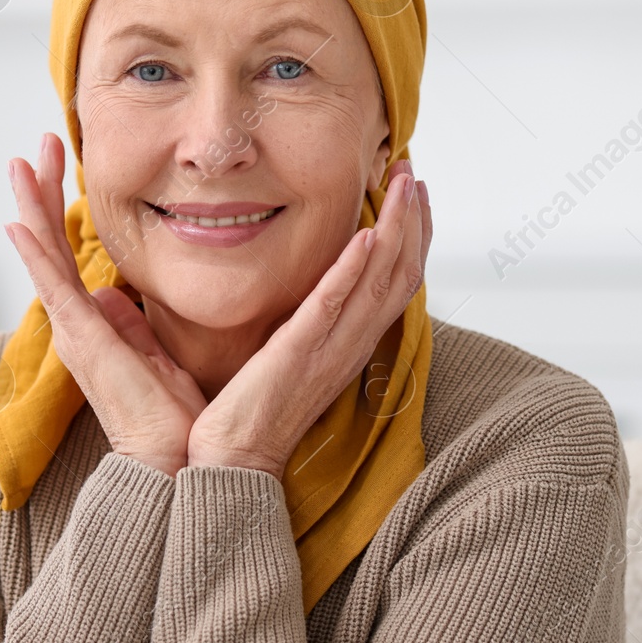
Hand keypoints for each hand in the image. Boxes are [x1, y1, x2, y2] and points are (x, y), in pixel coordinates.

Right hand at [4, 133, 207, 476]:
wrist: (176, 463)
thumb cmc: (174, 418)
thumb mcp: (156, 356)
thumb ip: (132, 325)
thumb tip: (114, 297)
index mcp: (93, 324)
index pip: (69, 255)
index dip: (62, 209)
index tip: (63, 166)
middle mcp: (75, 324)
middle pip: (49, 245)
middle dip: (43, 192)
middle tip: (39, 144)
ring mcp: (75, 332)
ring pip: (45, 256)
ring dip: (32, 207)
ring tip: (20, 162)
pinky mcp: (83, 342)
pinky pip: (53, 288)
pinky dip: (35, 254)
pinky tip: (18, 222)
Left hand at [186, 161, 432, 478]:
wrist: (228, 469)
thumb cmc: (239, 420)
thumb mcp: (269, 359)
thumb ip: (279, 321)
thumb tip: (276, 284)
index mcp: (343, 346)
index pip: (390, 286)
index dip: (408, 240)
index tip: (408, 196)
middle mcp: (347, 346)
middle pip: (399, 276)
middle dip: (412, 222)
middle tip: (412, 174)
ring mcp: (328, 351)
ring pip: (380, 283)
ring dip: (397, 230)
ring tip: (403, 184)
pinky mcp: (299, 355)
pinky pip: (334, 307)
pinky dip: (354, 270)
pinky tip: (366, 235)